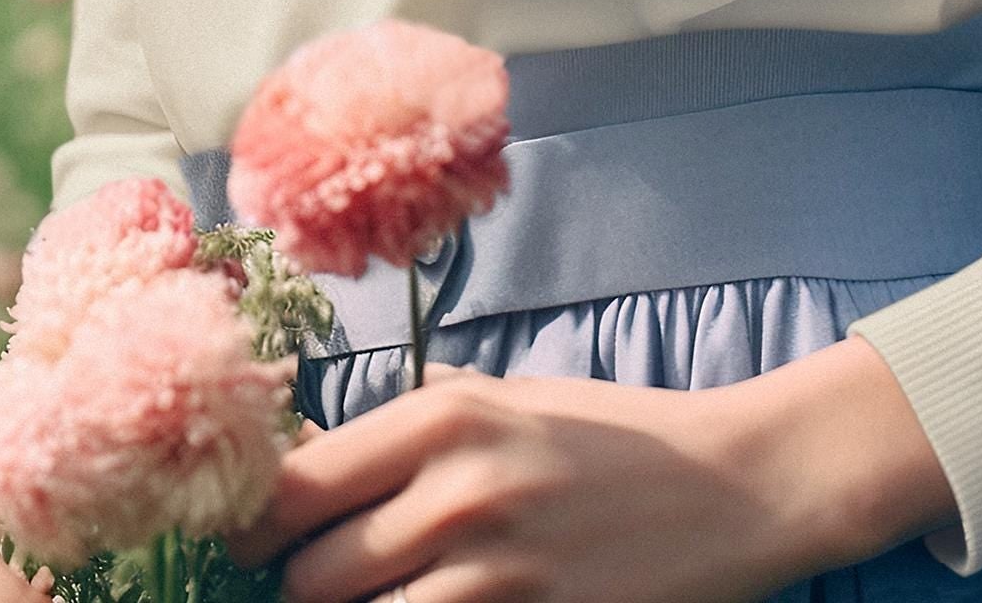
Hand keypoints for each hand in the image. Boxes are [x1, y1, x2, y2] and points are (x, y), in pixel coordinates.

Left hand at [228, 336, 955, 602]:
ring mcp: (496, 574)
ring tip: (385, 600)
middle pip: (309, 580)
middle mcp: (456, 490)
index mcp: (443, 415)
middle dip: (302, 595)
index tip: (252, 546)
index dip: (252, 529)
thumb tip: (314, 463)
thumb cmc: (612, 438)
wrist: (729, 487)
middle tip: (322, 589)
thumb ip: (416, 426)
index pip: (292, 487)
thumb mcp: (511, 398)